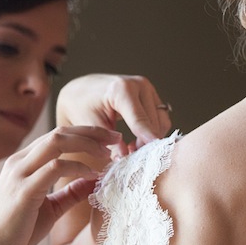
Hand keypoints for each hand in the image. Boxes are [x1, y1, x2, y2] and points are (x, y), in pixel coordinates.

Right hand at [0, 126, 121, 244]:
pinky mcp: (23, 190)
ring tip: (108, 154)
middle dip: (92, 132)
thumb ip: (71, 192)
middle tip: (117, 138)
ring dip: (87, 145)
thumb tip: (95, 181)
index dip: (87, 133)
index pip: (59, 135)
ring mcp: (20, 174)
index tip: (111, 139)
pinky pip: (54, 167)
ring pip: (56, 142)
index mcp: (25, 162)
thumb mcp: (52, 206)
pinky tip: (94, 174)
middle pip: (60, 132)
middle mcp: (20, 162)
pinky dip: (78, 167)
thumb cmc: (20, 229)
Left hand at [56, 74, 171, 157]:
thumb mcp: (91, 125)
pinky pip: (161, 118)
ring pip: (162, 121)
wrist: (84, 89)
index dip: (147, 138)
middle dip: (147, 142)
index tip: (153, 154)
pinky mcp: (153, 94)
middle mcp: (139, 85)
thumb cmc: (83, 104)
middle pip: (154, 121)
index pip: (139, 118)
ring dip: (152, 137)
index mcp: (121, 89)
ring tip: (134, 147)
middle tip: (132, 156)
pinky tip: (139, 138)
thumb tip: (124, 160)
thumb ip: (109, 142)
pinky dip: (153, 131)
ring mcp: (148, 88)